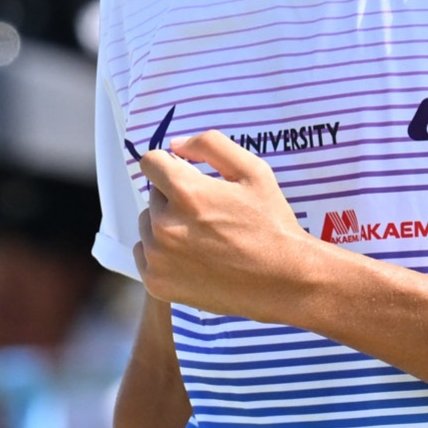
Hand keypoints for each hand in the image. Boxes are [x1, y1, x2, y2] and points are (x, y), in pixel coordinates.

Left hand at [134, 131, 321, 320]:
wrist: (282, 281)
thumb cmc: (271, 224)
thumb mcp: (253, 170)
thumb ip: (211, 145)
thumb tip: (175, 144)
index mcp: (185, 193)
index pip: (150, 162)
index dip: (170, 165)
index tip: (185, 177)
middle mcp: (164, 225)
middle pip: (153, 196)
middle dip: (175, 199)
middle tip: (208, 215)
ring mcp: (158, 257)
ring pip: (147, 226)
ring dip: (166, 226)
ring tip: (202, 238)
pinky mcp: (156, 283)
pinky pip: (144, 255)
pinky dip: (162, 254)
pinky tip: (192, 258)